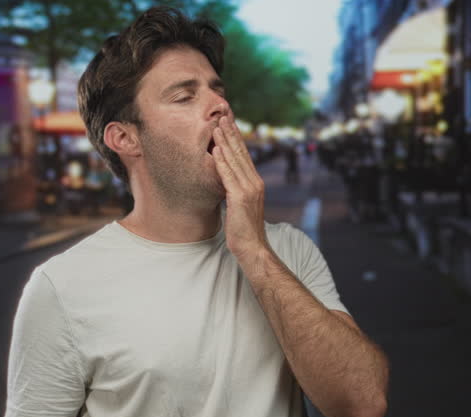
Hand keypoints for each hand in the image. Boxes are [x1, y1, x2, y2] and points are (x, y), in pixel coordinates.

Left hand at [212, 115, 268, 260]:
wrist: (252, 247)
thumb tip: (225, 182)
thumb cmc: (243, 230)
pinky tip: (215, 150)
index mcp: (255, 183)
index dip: (236, 138)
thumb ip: (235, 190)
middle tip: (223, 115)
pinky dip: (221, 161)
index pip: (244, 155)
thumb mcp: (239, 205)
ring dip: (225, 142)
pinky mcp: (240, 198)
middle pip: (241, 153)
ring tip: (216, 126)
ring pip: (235, 160)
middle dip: (231, 133)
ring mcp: (249, 190)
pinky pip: (229, 176)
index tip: (228, 123)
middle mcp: (255, 183)